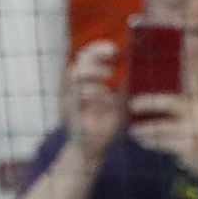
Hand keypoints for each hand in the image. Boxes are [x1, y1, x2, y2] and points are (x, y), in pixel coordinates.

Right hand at [63, 40, 123, 160]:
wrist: (91, 149)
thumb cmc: (102, 125)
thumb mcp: (114, 102)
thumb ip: (118, 88)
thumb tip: (129, 71)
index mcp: (81, 83)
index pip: (84, 58)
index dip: (97, 49)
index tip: (115, 49)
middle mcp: (72, 88)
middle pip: (77, 61)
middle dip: (94, 55)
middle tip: (113, 55)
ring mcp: (68, 99)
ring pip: (73, 75)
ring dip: (92, 72)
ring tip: (109, 75)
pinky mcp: (69, 113)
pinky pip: (74, 96)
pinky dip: (90, 92)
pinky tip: (104, 94)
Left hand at [127, 64, 197, 180]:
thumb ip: (186, 102)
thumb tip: (154, 93)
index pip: (189, 79)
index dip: (175, 70)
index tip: (152, 67)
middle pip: (168, 101)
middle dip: (147, 102)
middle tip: (131, 104)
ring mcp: (196, 130)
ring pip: (160, 127)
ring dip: (143, 129)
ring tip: (133, 131)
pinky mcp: (189, 148)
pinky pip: (162, 143)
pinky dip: (150, 142)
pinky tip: (142, 141)